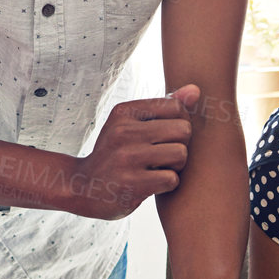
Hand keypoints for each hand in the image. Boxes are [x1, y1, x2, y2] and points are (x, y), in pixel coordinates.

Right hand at [66, 86, 197, 220]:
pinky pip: (172, 179)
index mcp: (124, 112)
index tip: (164, 135)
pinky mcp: (132, 184)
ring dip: (176, 166)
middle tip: (165, 154)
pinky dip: (167, 184)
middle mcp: (123, 132)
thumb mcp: (130, 124)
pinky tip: (152, 184)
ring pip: (181, 154)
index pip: (175, 106)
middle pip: (183, 129)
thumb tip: (196, 90)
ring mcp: (126, 158)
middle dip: (181, 144)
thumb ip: (164, 107)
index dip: (179, 122)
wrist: (82, 187)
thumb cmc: (115, 153)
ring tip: (159, 168)